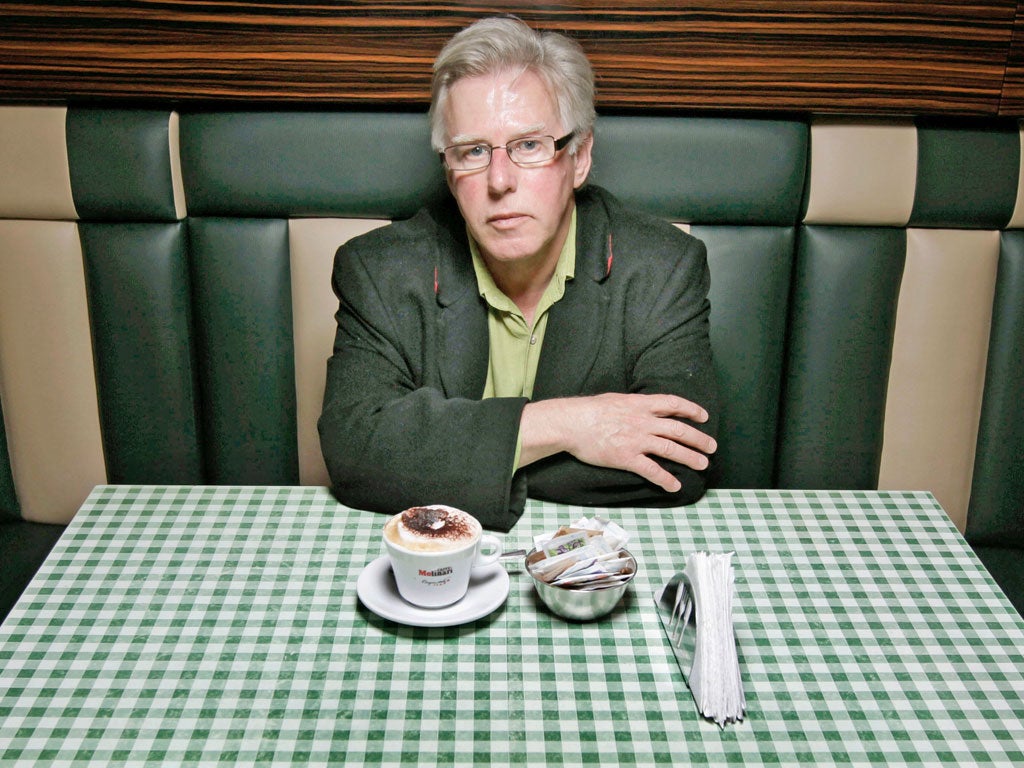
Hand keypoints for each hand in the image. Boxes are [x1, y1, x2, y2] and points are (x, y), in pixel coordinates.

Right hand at [518, 393, 716, 491]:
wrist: (572, 423)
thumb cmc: (588, 410)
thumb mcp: (616, 399)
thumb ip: (633, 404)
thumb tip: (641, 406)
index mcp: (640, 405)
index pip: (673, 404)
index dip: (691, 410)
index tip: (703, 416)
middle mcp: (643, 422)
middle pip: (679, 430)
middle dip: (698, 439)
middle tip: (711, 447)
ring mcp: (637, 440)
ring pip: (671, 449)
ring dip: (690, 458)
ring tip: (702, 465)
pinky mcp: (627, 457)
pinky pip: (652, 470)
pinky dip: (666, 479)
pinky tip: (675, 485)